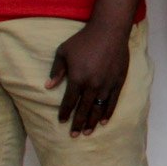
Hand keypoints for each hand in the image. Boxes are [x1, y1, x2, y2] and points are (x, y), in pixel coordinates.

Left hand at [47, 19, 130, 136]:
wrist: (109, 31)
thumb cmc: (83, 40)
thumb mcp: (63, 52)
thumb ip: (56, 70)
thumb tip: (48, 87)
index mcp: (77, 78)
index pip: (69, 101)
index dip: (65, 113)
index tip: (62, 121)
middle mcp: (92, 85)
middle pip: (83, 109)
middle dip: (77, 123)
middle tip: (74, 135)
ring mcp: (106, 85)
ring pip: (98, 108)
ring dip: (92, 122)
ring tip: (87, 132)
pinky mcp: (118, 82)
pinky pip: (112, 101)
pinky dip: (108, 113)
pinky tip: (103, 121)